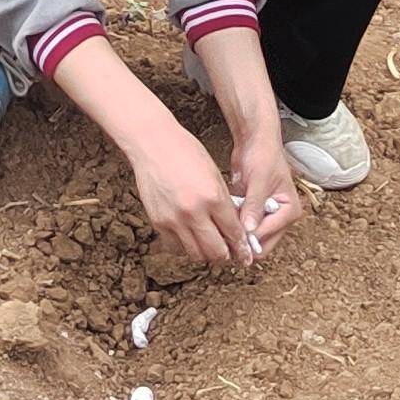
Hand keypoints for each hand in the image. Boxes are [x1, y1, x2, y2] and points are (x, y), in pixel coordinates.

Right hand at [128, 117, 247, 272]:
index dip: (242, 247)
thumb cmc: (186, 153)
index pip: (233, 233)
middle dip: (226, 255)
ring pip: (196, 254)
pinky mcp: (158, 222)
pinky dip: (186, 247)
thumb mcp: (214, 175)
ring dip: (206, 253)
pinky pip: (176, 247)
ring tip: (211, 246)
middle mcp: (193, 212)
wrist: (154, 144)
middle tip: (230, 254)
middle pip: (216, 251)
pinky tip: (191, 238)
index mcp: (213, 197)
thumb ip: (224, 204)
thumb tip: (234, 228)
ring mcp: (174, 220)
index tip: (245, 253)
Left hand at [227, 121, 299, 266]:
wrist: (255, 140)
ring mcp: (267, 217)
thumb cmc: (263, 154)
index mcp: (290, 211)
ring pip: (251, 238)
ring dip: (238, 233)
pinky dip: (234, 225)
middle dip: (244, 240)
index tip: (231, 233)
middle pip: (262, 243)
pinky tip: (224, 216)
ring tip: (223, 222)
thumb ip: (255, 205)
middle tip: (224, 233)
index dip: (249, 236)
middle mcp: (281, 217)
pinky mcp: (254, 213)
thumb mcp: (259, 180)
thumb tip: (250, 229)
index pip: (268, 235)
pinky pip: (243, 228)